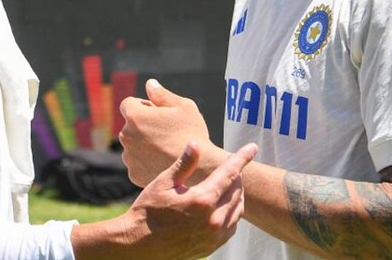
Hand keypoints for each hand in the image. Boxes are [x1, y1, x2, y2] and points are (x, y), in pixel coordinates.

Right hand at [117, 141, 257, 259]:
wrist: (138, 247)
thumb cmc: (148, 212)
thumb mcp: (163, 184)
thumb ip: (184, 164)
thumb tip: (196, 143)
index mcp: (202, 200)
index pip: (230, 173)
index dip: (242, 158)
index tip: (252, 147)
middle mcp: (213, 219)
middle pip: (237, 191)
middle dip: (235, 176)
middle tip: (228, 168)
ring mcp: (214, 236)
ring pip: (238, 210)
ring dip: (236, 195)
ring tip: (225, 185)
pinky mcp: (212, 246)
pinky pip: (231, 226)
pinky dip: (232, 213)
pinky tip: (221, 206)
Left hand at [120, 79, 213, 186]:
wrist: (199, 169)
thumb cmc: (192, 134)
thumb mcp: (183, 107)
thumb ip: (162, 95)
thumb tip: (150, 84)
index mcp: (135, 116)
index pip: (128, 104)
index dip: (143, 106)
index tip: (158, 113)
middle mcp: (126, 136)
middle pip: (130, 125)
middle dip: (143, 126)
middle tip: (166, 131)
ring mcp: (129, 157)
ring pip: (133, 145)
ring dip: (144, 144)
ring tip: (167, 148)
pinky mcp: (134, 174)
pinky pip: (137, 163)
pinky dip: (146, 162)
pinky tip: (163, 161)